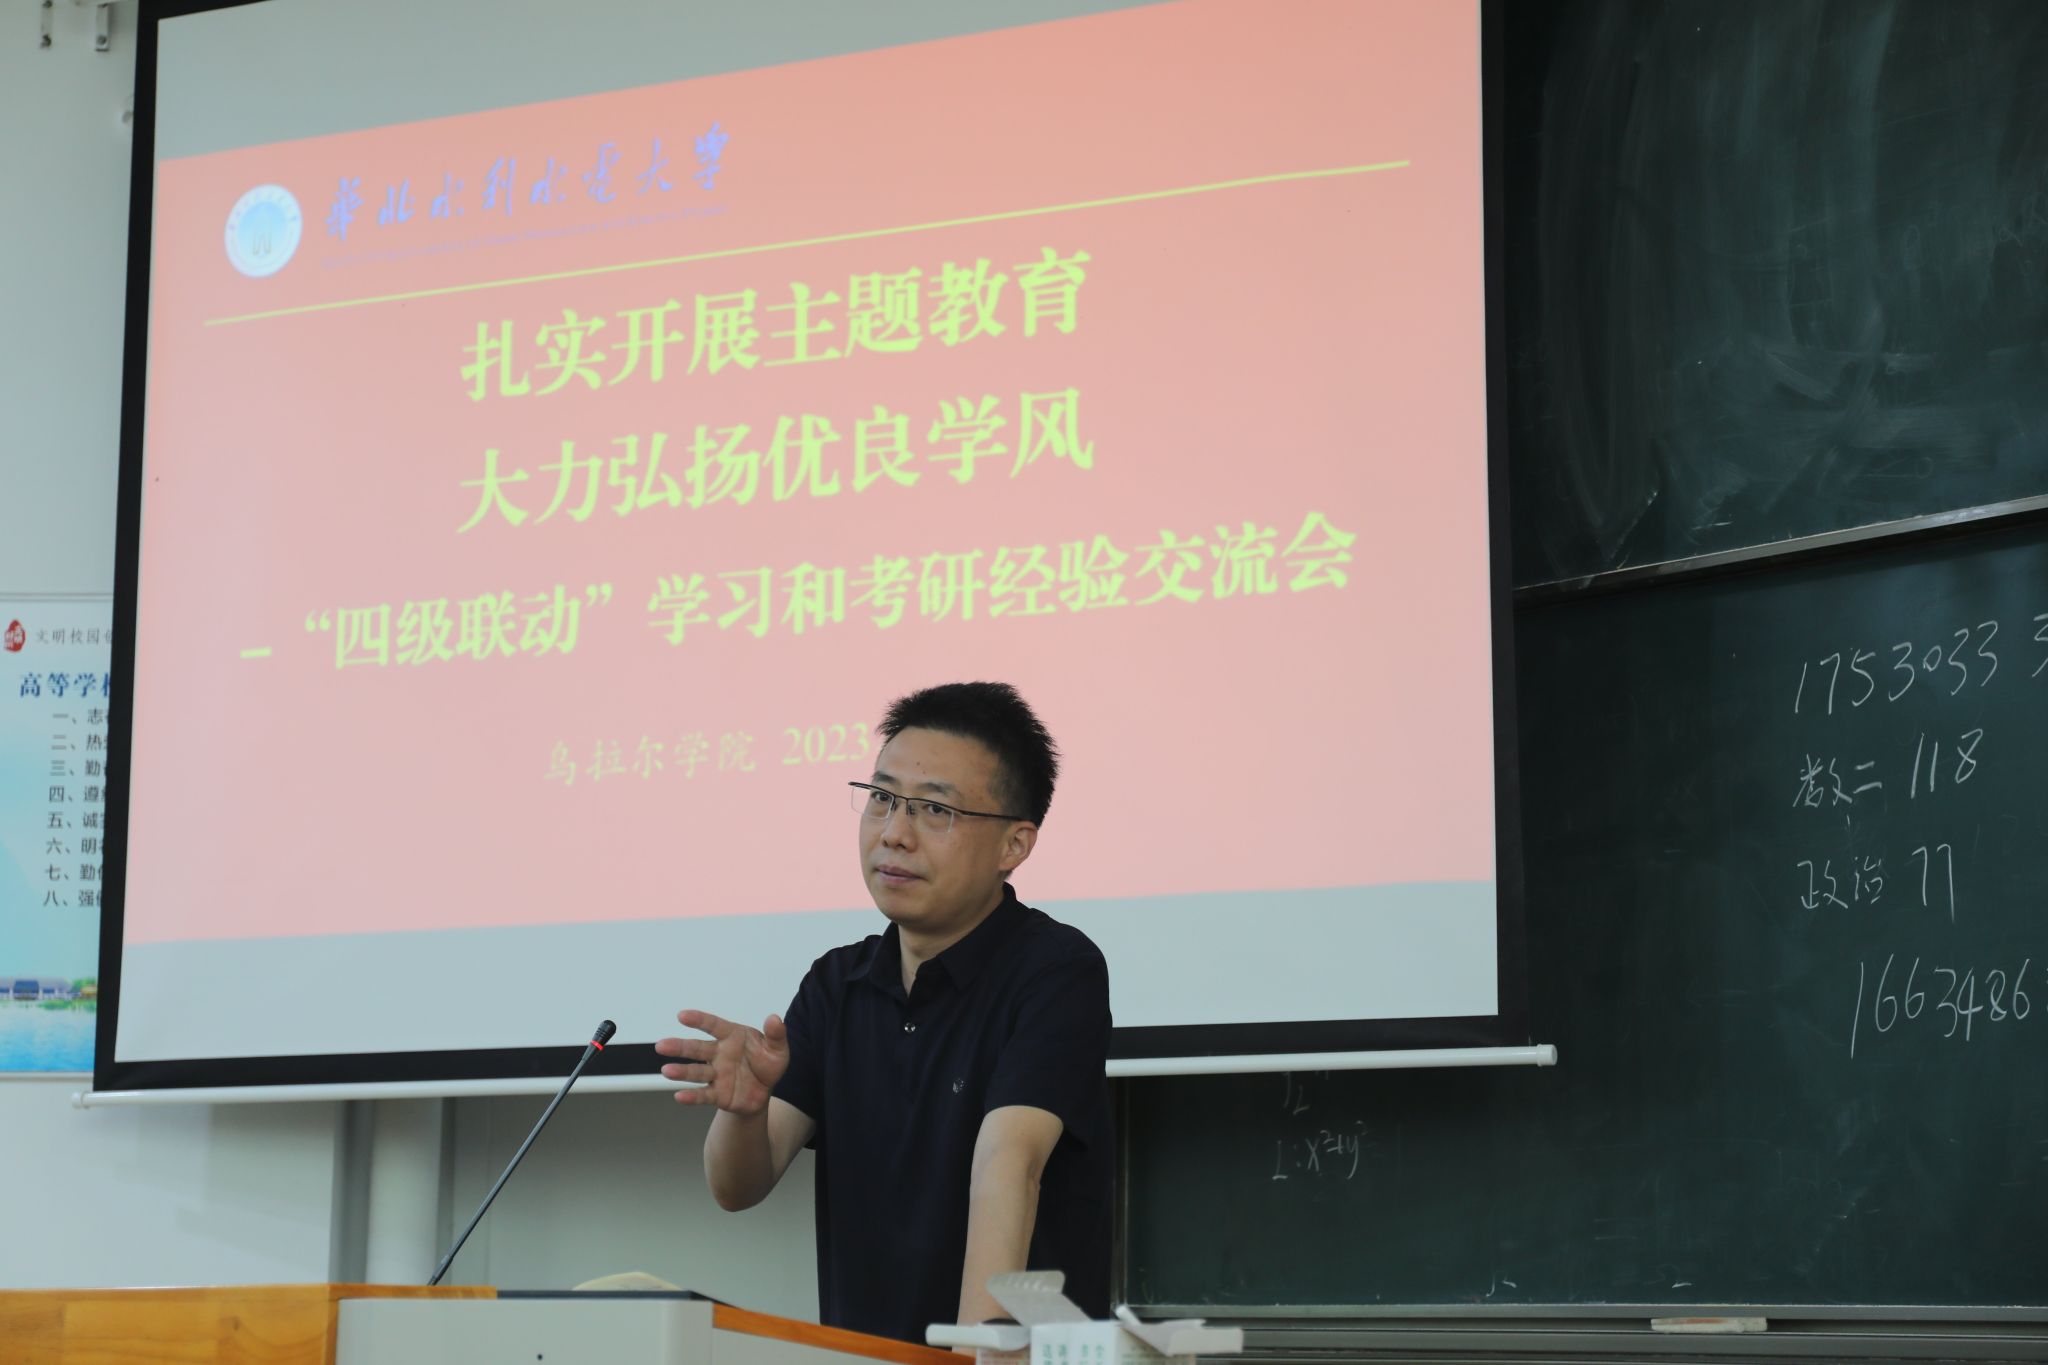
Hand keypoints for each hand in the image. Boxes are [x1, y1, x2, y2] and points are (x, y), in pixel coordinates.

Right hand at [655, 1010, 789, 1113]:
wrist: (765, 1092)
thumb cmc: (767, 1064)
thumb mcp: (778, 1049)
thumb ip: (776, 1034)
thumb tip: (775, 1019)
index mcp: (732, 1036)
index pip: (714, 1025)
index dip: (699, 1020)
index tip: (682, 1016)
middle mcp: (719, 1054)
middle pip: (697, 1048)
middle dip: (679, 1047)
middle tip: (662, 1045)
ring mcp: (716, 1074)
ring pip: (696, 1072)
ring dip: (681, 1072)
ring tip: (666, 1071)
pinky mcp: (717, 1094)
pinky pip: (703, 1094)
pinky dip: (692, 1096)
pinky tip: (679, 1097)